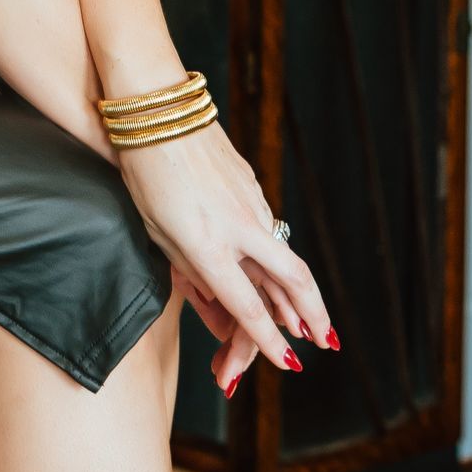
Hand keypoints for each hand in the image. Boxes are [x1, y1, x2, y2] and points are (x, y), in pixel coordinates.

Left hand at [114, 122, 334, 391]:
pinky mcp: (251, 183)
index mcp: (208, 246)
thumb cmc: (144, 174)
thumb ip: (189, 269)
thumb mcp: (157, 233)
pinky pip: (271, 230)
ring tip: (312, 322)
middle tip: (328, 343)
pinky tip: (280, 276)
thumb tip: (219, 301)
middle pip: (291, 281)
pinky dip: (280, 261)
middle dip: (313, 316)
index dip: (267, 340)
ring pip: (286, 256)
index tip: (286, 362)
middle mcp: (238, 227)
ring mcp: (250, 203)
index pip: (247, 306)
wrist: (155, 109)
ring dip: (302, 294)